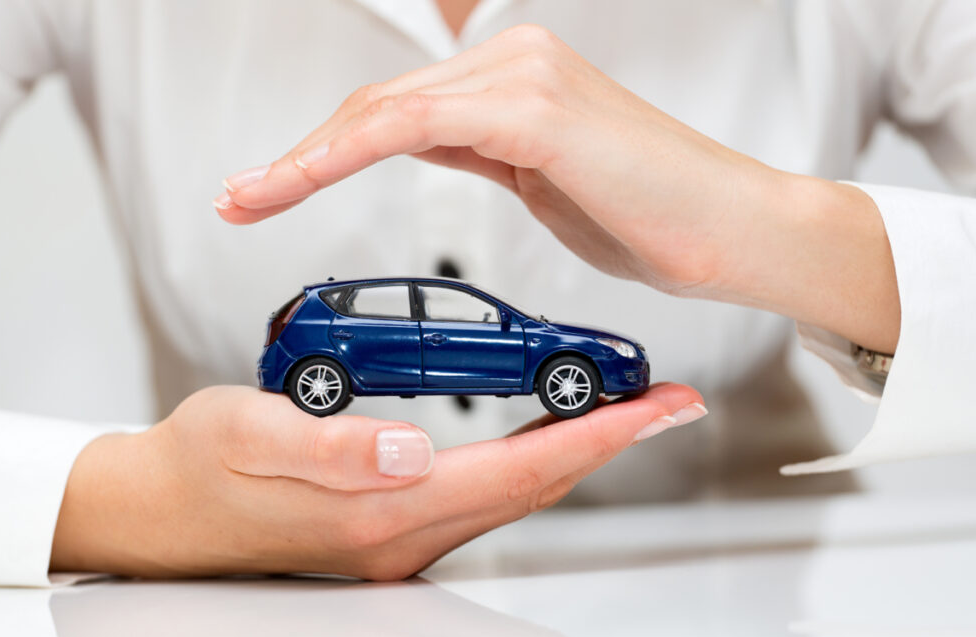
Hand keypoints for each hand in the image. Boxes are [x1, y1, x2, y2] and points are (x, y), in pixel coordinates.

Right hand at [50, 383, 704, 579]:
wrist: (160, 510)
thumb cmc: (198, 470)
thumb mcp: (246, 437)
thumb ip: (326, 445)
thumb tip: (406, 449)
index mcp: (377, 509)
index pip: (514, 470)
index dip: (592, 437)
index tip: (652, 408)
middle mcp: (400, 534)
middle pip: (531, 487)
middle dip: (607, 444)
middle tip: (663, 404)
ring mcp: (397, 539)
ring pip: (513, 495)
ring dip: (573, 454)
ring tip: (621, 413)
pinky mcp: (388, 527)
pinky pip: (481, 497)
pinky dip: (526, 464)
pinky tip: (540, 438)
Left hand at [215, 24, 898, 352]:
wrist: (737, 234)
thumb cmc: (655, 220)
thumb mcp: (546, 184)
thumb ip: (487, 154)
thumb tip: (433, 146)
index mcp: (516, 82)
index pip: (398, 109)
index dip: (324, 149)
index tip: (269, 188)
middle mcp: (515, 64)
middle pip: (378, 104)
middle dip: (299, 155)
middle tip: (238, 196)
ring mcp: (525, 79)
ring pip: (384, 110)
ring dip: (307, 157)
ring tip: (249, 198)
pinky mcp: (536, 111)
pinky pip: (417, 126)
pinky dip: (349, 153)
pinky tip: (301, 183)